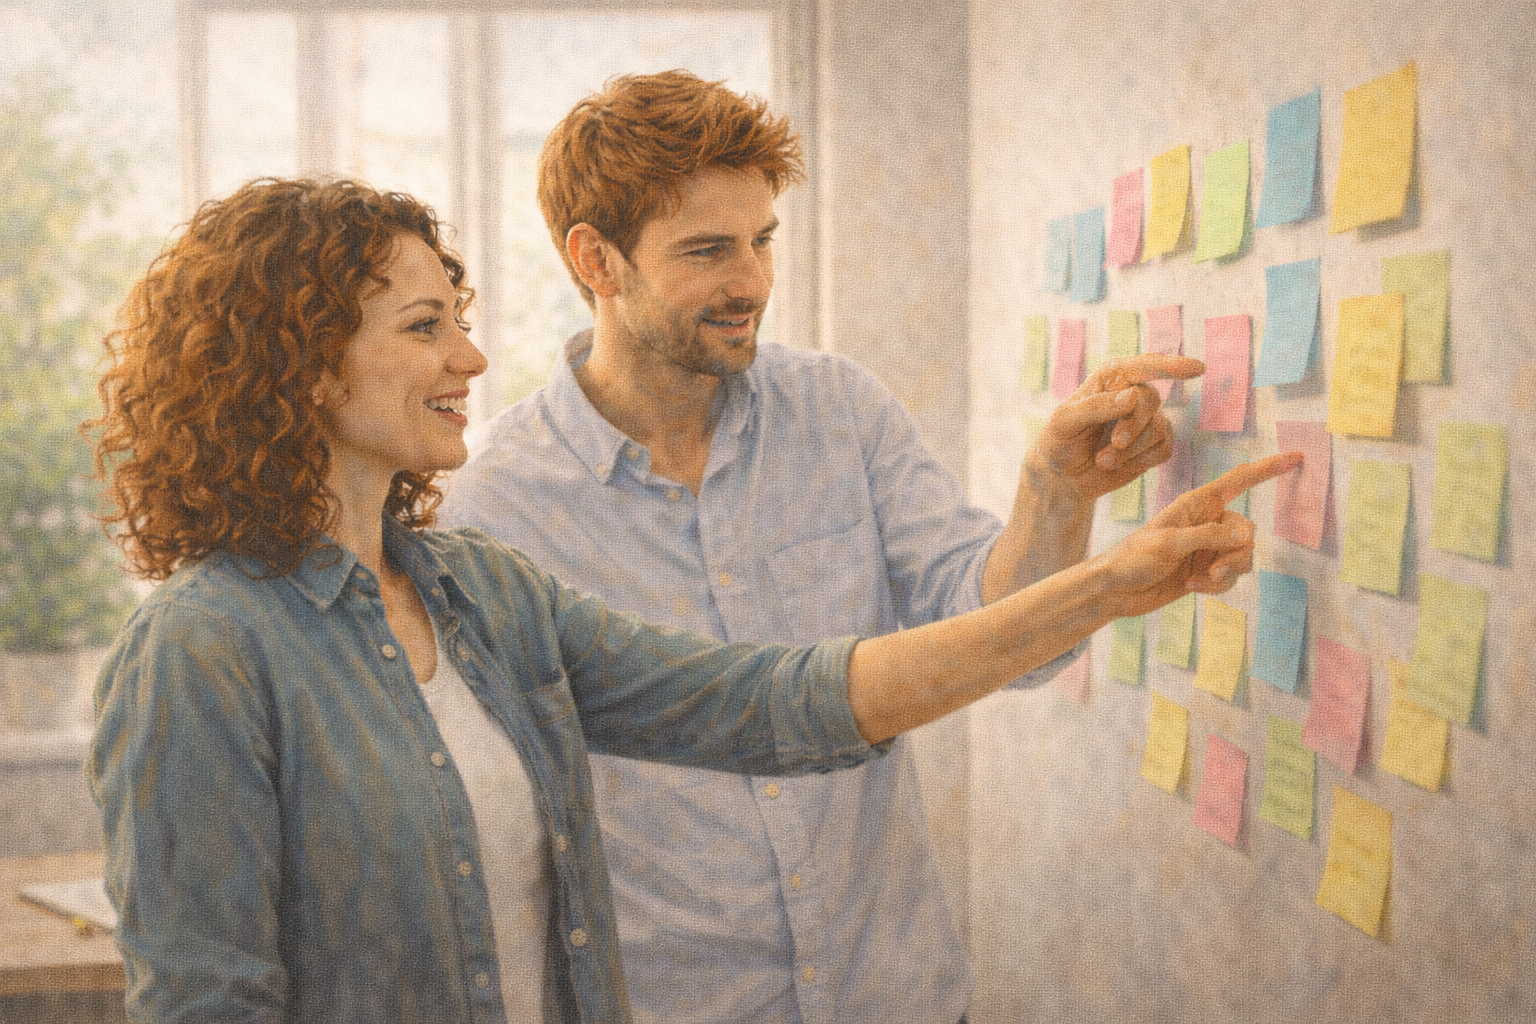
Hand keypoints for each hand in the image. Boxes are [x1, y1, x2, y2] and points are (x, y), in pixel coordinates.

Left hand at [1028, 354, 1205, 500]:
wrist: (1063, 476)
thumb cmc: (1059, 440)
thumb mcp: (1064, 421)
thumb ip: (1095, 406)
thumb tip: (1132, 396)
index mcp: (1111, 378)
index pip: (1143, 366)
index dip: (1170, 365)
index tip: (1197, 369)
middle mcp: (1133, 393)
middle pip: (1150, 400)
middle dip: (1132, 425)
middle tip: (1114, 444)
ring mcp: (1146, 420)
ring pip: (1158, 428)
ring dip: (1130, 449)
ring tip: (1102, 459)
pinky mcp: (1154, 445)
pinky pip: (1163, 449)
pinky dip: (1139, 461)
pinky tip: (1115, 465)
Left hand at [1097, 451, 1303, 617]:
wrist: (1115, 590)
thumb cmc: (1132, 558)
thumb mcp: (1168, 542)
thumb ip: (1208, 536)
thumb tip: (1246, 534)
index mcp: (1196, 504)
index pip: (1239, 481)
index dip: (1268, 468)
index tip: (1298, 457)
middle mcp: (1206, 522)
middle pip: (1247, 531)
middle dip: (1237, 552)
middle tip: (1216, 568)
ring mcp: (1207, 548)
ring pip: (1242, 557)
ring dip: (1227, 572)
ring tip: (1201, 580)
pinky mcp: (1205, 570)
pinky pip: (1231, 577)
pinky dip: (1217, 585)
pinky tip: (1192, 588)